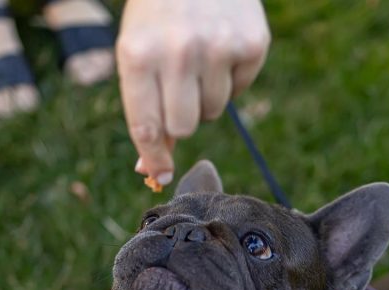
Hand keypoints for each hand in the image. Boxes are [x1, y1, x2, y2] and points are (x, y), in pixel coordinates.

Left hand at [116, 0, 269, 185]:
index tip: (160, 174)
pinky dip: (230, 77)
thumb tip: (150, 169)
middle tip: (178, 90)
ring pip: (214, 111)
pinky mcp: (252, 44)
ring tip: (198, 58)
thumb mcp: (137, 52)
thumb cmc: (158, 16)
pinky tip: (220, 46)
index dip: (155, 158)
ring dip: (205, 96)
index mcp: (138, 55)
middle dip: (181, 119)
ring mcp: (218, 47)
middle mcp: (178, 52)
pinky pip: (240, 89)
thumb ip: (142, 107)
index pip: (147, 126)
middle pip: (184, 127)